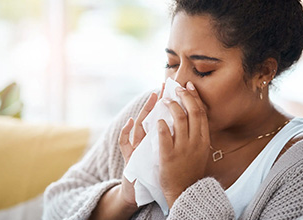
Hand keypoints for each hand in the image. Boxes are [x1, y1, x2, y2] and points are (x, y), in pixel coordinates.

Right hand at [118, 84, 164, 206]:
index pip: (161, 119)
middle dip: (155, 102)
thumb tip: (179, 127)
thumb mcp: (161, 155)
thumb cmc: (154, 172)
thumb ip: (167, 140)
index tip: (173, 91)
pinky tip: (128, 122)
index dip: (167, 106)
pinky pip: (124, 143)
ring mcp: (136, 148)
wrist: (141, 191)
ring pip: (138, 126)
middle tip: (162, 88)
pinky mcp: (129, 158)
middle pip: (149, 117)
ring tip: (151, 98)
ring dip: (144, 111)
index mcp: (154, 141)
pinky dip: (125, 132)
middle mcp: (144, 141)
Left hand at [158, 81, 209, 207]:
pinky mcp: (168, 156)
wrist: (184, 191)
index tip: (189, 86)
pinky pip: (164, 136)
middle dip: (185, 96)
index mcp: (204, 140)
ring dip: (171, 106)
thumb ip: (198, 134)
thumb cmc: (191, 170)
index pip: (201, 113)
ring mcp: (182, 149)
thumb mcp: (200, 151)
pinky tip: (157, 119)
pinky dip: (161, 125)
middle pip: (192, 112)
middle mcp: (196, 142)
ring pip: (179, 120)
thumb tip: (193, 115)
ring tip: (164, 100)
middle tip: (176, 88)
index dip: (195, 97)